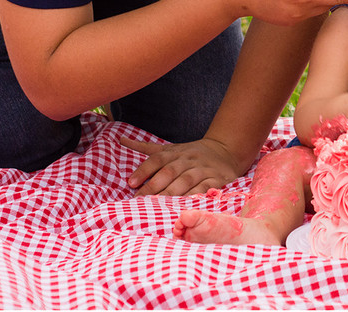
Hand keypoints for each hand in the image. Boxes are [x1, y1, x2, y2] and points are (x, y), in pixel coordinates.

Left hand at [121, 136, 241, 195]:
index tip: (131, 183)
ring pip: (186, 181)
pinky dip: (193, 197)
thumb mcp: (170, 148)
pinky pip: (204, 189)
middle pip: (170, 171)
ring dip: (171, 194)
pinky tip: (182, 207)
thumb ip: (146, 147)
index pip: (157, 159)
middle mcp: (188, 159)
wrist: (226, 151)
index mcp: (176, 152)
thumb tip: (121, 139)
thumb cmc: (191, 154)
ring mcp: (203, 169)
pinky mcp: (217, 180)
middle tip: (139, 201)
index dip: (144, 170)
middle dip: (154, 186)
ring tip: (157, 206)